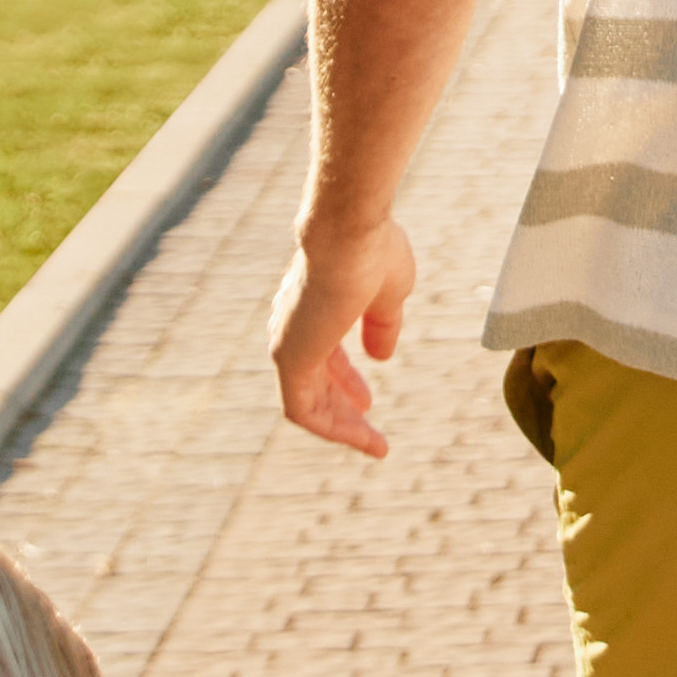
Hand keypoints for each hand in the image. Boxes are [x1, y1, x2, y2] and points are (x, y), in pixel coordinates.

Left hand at [266, 199, 414, 460]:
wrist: (350, 231)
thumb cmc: (372, 251)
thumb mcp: (389, 294)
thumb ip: (381, 326)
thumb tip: (380, 355)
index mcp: (314, 307)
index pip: (323, 354)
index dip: (345, 379)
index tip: (368, 399)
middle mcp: (294, 326)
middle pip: (314, 380)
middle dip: (342, 406)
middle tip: (369, 422)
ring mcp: (288, 344)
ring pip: (308, 401)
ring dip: (342, 425)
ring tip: (374, 444)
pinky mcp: (289, 360)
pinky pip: (305, 411)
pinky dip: (334, 428)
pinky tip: (365, 438)